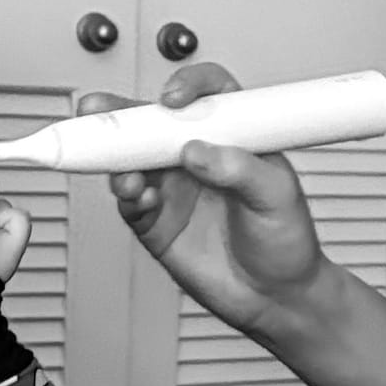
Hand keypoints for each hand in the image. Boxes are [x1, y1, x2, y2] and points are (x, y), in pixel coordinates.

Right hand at [79, 67, 329, 337]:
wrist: (276, 299)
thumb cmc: (287, 242)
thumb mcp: (278, 197)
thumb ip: (240, 169)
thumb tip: (196, 150)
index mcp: (232, 137)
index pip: (207, 94)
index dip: (188, 86)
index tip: (174, 99)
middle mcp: (198, 157)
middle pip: (153, 121)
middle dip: (121, 112)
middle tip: (99, 110)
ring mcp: (174, 188)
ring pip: (132, 159)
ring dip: (119, 158)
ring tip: (128, 175)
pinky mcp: (156, 222)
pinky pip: (131, 201)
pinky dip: (128, 196)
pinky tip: (139, 197)